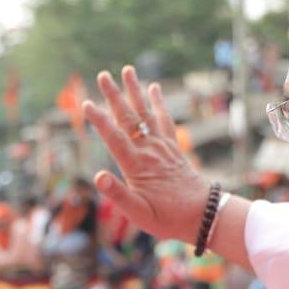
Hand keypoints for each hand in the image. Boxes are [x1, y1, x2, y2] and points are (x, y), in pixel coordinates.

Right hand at [82, 66, 209, 243]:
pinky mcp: (172, 147)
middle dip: (114, 96)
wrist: (202, 215)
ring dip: (135, 91)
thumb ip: (118, 194)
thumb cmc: (167, 218)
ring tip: (127, 70)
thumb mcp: (138, 214)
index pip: (114, 137)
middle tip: (102, 75)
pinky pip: (164, 119)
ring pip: (145, 113)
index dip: (99, 120)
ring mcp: (162, 146)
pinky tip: (154, 88)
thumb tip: (98, 176)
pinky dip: (158, 103)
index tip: (86, 104)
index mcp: (136, 166)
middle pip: (128, 118)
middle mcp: (149, 151)